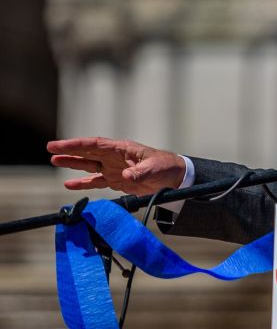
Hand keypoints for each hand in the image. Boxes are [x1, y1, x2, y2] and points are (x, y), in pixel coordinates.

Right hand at [47, 137, 186, 195]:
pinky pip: (96, 181)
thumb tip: (126, 177)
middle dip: (69, 150)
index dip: (77, 144)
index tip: (60, 145)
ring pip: (89, 165)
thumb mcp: (155, 169)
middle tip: (50, 149)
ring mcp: (114, 168)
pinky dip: (83, 183)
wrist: (175, 177)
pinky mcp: (116, 181)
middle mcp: (115, 157)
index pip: (95, 145)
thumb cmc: (166, 167)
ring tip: (54, 161)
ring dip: (72, 164)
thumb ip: (140, 174)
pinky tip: (70, 184)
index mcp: (122, 149)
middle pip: (88, 152)